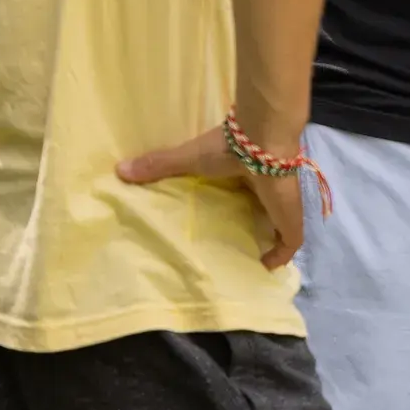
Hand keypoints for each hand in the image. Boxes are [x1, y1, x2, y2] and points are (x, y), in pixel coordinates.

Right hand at [118, 126, 305, 268]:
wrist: (262, 141)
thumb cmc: (229, 148)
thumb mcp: (189, 158)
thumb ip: (159, 164)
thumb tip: (119, 169)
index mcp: (248, 174)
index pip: (247, 194)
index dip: (240, 206)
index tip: (225, 222)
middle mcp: (268, 191)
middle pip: (263, 213)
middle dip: (254, 229)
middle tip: (235, 249)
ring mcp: (282, 206)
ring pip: (279, 228)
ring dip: (268, 243)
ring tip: (248, 260)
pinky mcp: (290, 219)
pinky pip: (289, 243)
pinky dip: (281, 256)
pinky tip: (265, 268)